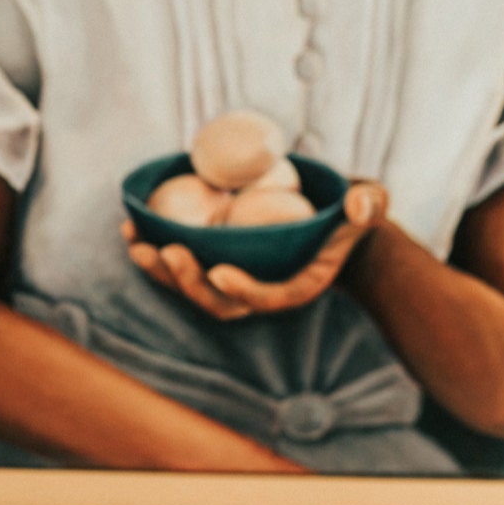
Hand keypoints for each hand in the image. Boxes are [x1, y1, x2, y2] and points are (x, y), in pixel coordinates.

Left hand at [122, 182, 386, 318]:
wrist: (330, 227)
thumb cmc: (349, 216)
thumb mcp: (369, 204)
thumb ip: (369, 204)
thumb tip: (359, 203)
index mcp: (296, 287)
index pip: (268, 298)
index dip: (243, 291)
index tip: (219, 271)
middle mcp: (261, 293)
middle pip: (218, 301)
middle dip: (187, 281)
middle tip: (165, 251)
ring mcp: (235, 282)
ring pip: (192, 288)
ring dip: (160, 270)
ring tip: (135, 244)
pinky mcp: (216, 267)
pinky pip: (183, 268)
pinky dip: (156, 252)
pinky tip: (134, 230)